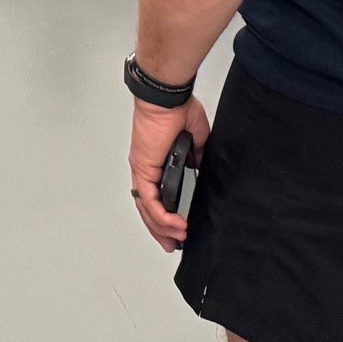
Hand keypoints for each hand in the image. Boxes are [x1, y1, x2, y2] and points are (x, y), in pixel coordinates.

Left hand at [129, 94, 211, 252]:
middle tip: (172, 244)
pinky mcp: (144, 168)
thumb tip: (201, 170)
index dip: (162, 214)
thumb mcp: (194, 141)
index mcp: (155, 161)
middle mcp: (144, 167)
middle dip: (159, 229)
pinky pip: (150, 200)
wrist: (167, 97)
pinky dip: (162, 216)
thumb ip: (196, 158)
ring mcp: (142, 169)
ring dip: (161, 227)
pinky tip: (175, 226)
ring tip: (177, 239)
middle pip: (146, 207)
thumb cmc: (177, 109)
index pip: (154, 195)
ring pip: (146, 208)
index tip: (176, 228)